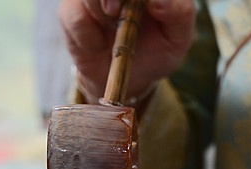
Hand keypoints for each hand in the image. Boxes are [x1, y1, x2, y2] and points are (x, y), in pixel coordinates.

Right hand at [58, 0, 195, 101]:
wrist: (132, 78)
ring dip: (101, 12)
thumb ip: (179, 13)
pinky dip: (88, 35)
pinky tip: (98, 44)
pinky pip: (73, 14)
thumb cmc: (158, 49)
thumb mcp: (179, 36)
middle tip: (115, 11)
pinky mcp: (71, 11)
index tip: (145, 5)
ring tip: (113, 27)